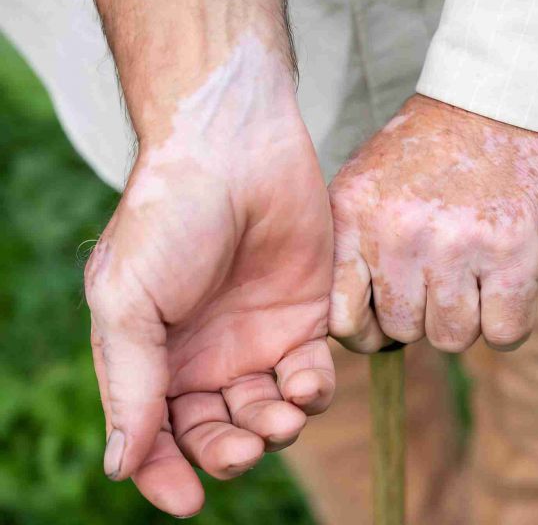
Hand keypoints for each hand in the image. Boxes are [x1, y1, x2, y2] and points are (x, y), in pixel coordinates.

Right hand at [84, 90, 333, 516]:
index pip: (156, 435)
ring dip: (277, 429)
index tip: (188, 501)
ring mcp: (257, 338)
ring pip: (269, 413)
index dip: (165, 474)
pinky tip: (306, 381)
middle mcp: (205, 354)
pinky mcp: (306, 318)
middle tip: (245, 446)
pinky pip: (314, 376)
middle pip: (217, 431)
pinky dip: (313, 392)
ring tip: (282, 416)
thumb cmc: (171, 219)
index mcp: (153, 355)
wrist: (237, 151)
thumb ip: (130, 384)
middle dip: (231, 451)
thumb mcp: (128, 301)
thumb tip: (120, 466)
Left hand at [328, 94, 537, 353]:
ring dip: (470, 315)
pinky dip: (511, 319)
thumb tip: (358, 326)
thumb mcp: (370, 182)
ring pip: (453, 337)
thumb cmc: (436, 147)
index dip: (369, 328)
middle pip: (404, 332)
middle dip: (426, 312)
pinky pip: (505, 333)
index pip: (342, 319)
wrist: (502, 96)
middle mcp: (398, 234)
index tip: (391, 312)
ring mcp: (455, 245)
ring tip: (477, 270)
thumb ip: (354, 246)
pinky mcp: (511, 252)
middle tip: (445, 273)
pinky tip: (509, 282)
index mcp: (355, 216)